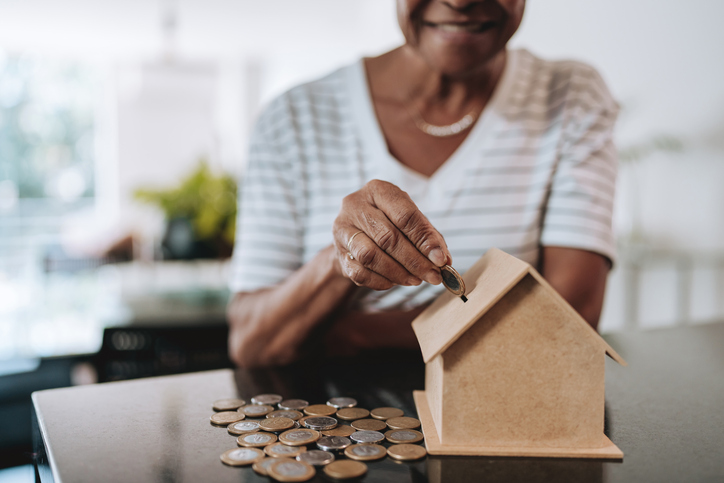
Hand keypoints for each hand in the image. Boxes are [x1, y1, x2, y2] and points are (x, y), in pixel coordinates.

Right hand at [332, 179, 451, 289]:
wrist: (355, 235)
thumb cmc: (388, 224)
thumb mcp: (409, 221)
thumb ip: (428, 236)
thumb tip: (443, 260)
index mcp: (377, 190)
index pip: (405, 215)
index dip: (425, 239)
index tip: (441, 260)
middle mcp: (355, 205)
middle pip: (388, 237)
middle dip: (415, 261)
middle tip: (433, 276)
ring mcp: (342, 228)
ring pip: (371, 256)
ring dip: (398, 272)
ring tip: (416, 280)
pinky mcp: (337, 252)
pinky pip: (360, 272)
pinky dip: (381, 281)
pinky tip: (396, 282)